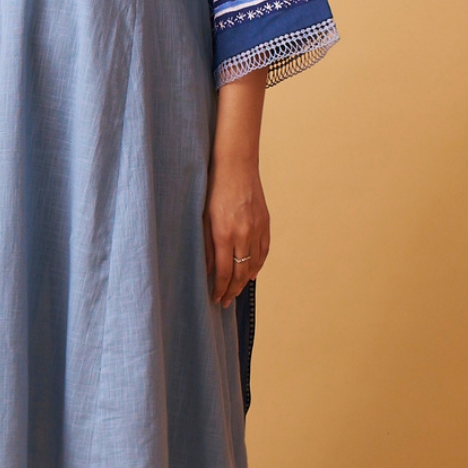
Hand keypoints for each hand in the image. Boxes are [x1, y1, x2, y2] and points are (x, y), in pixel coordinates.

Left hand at [203, 157, 269, 306]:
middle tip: (225, 302)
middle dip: (232, 290)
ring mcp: (257, 229)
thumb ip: (205, 245)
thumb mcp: (202, 217)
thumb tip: (208, 270)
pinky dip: (258, 265)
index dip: (220, 289)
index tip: (215, 299)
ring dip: (246, 281)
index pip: (224, 272)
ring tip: (237, 291)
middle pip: (241, 273)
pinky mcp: (265, 223)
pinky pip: (264, 251)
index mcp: (224, 234)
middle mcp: (243, 234)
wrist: (235, 165)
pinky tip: (252, 272)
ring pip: (255, 264)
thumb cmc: (213, 188)